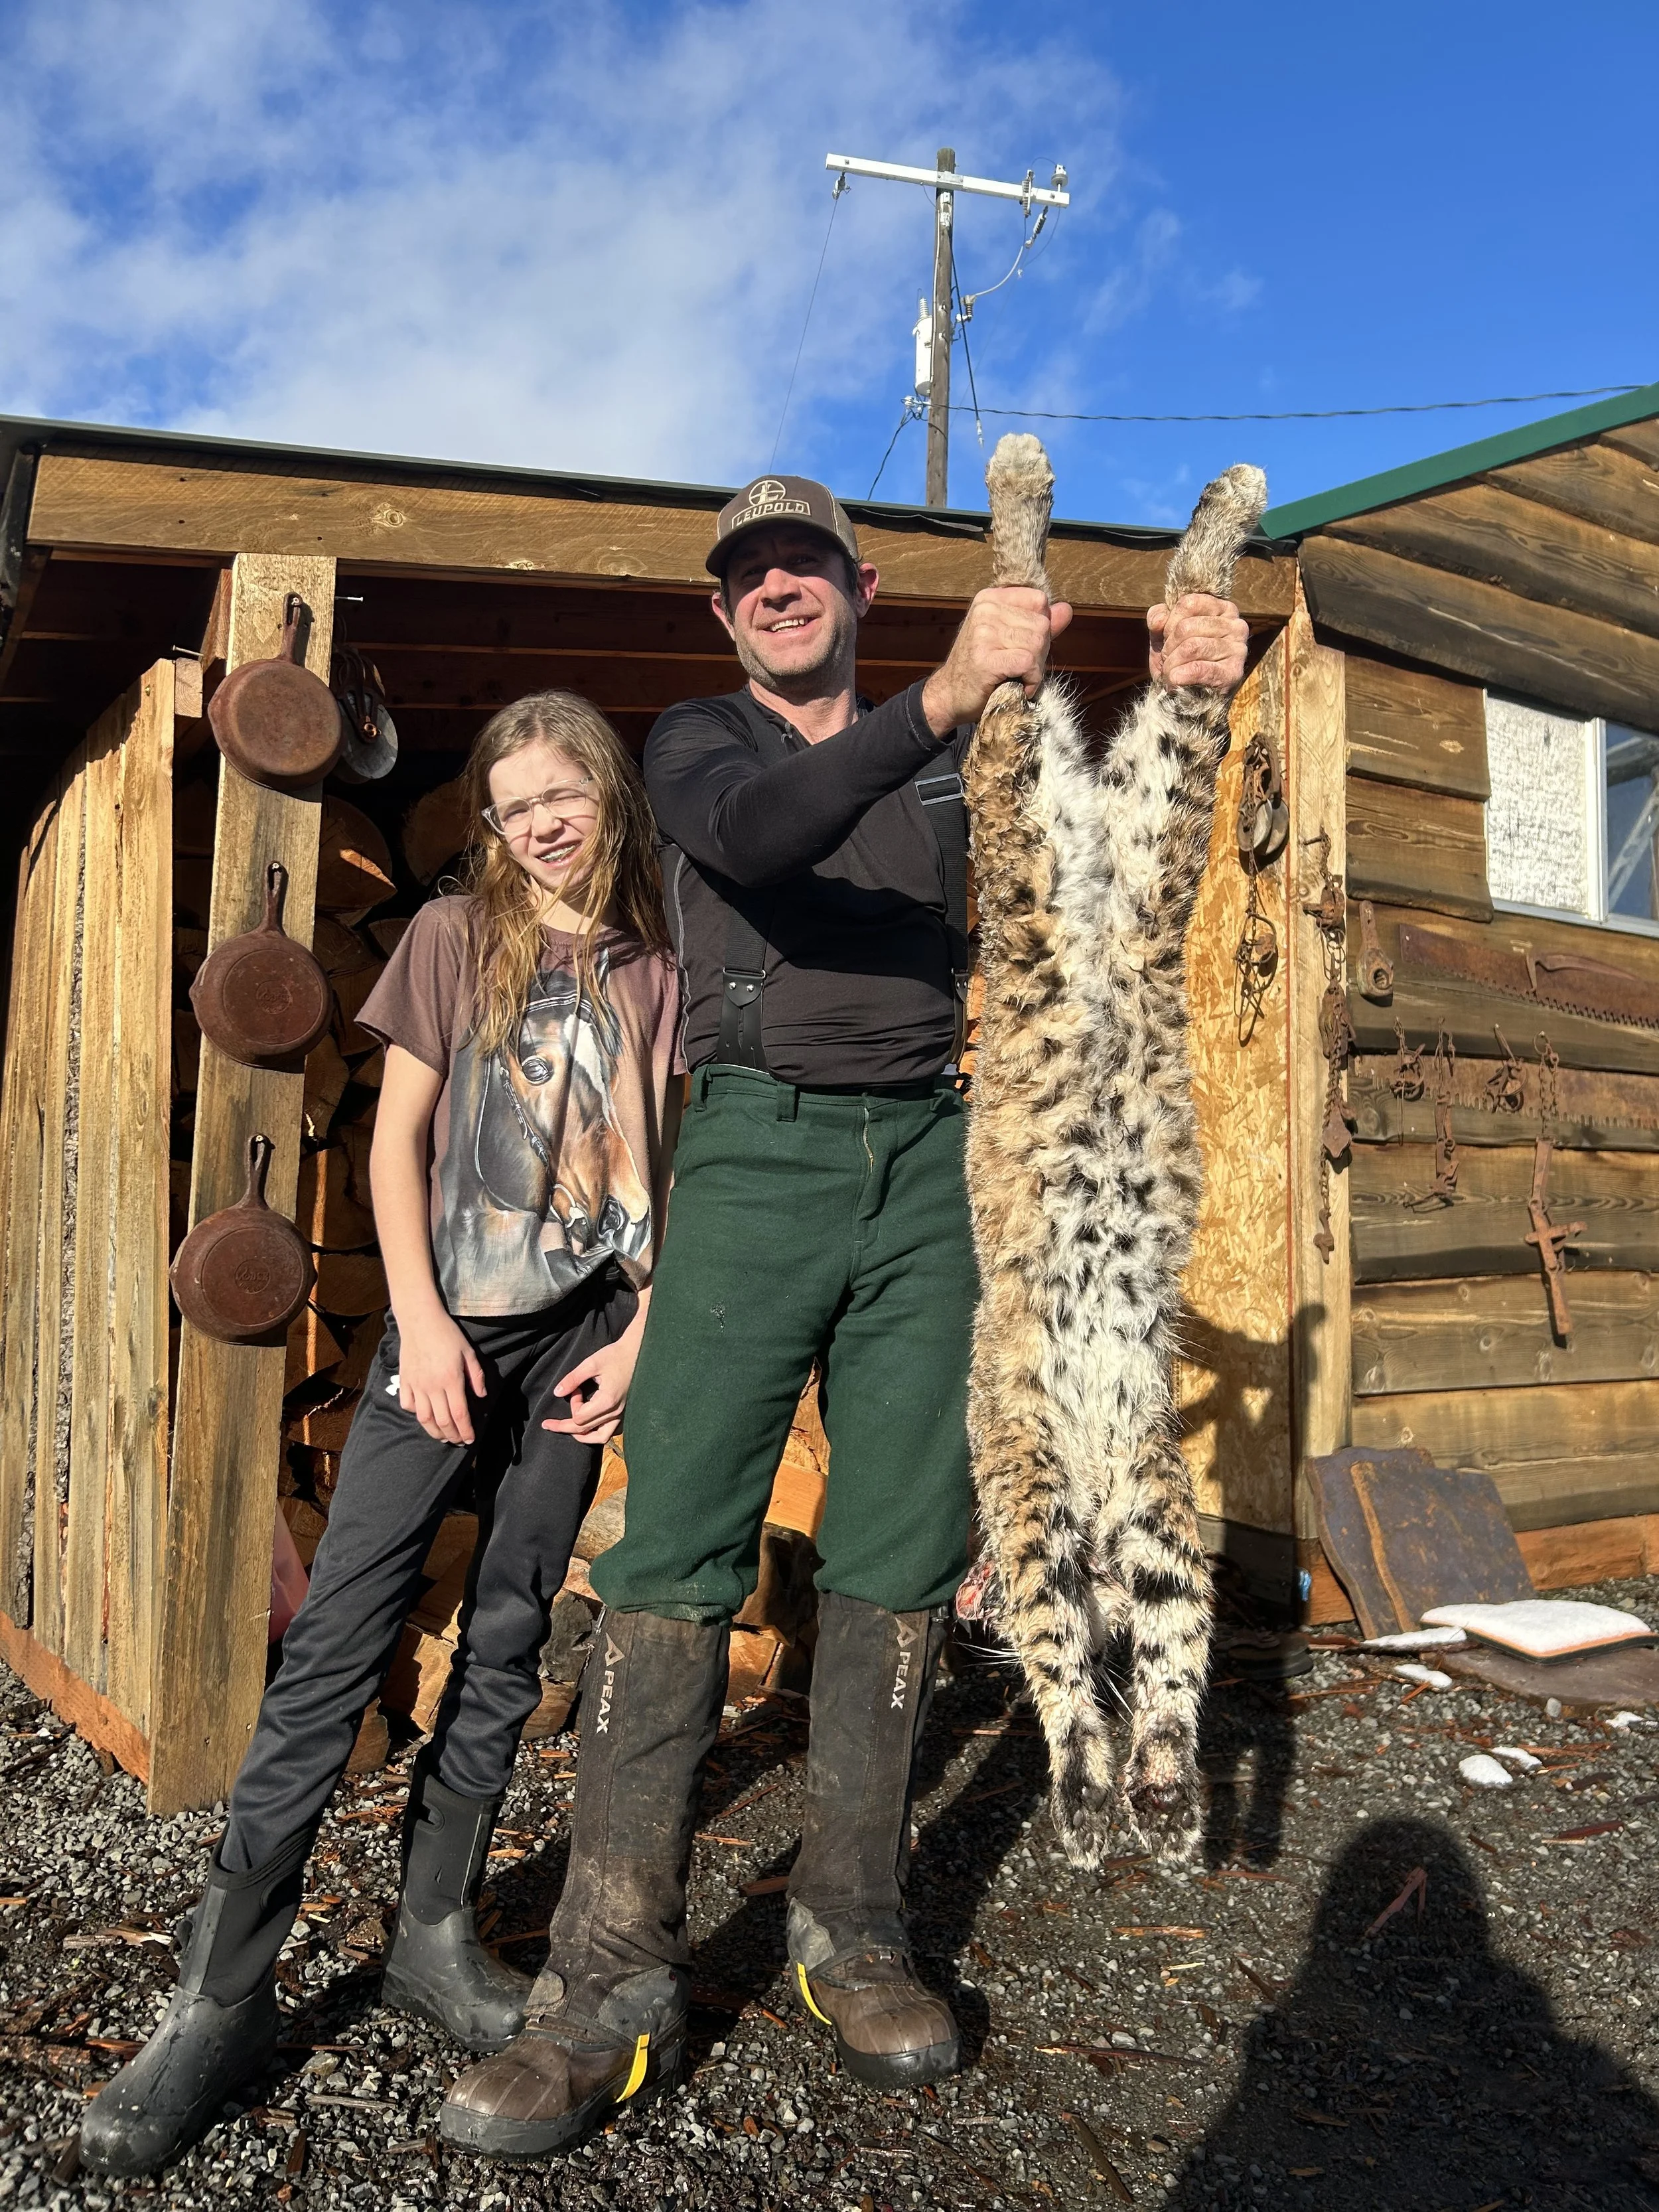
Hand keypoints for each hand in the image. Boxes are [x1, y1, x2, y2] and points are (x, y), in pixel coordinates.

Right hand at [394, 1308, 485, 1445]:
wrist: (420, 1320)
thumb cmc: (448, 1334)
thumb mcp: (469, 1352)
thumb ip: (476, 1376)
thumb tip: (482, 1396)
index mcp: (451, 1379)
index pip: (459, 1414)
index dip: (465, 1430)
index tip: (470, 1439)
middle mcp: (432, 1386)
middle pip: (442, 1421)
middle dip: (452, 1436)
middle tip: (459, 1441)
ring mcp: (416, 1385)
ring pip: (424, 1419)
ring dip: (435, 1432)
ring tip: (444, 1437)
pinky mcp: (404, 1381)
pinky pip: (409, 1405)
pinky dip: (417, 1415)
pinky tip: (426, 1416)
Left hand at [543, 1332, 641, 1447]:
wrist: (639, 1352)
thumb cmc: (616, 1355)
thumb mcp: (591, 1363)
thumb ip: (573, 1379)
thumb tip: (556, 1393)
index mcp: (608, 1401)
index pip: (580, 1418)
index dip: (572, 1405)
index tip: (576, 1389)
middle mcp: (616, 1412)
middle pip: (585, 1431)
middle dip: (565, 1425)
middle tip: (548, 1423)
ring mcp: (622, 1414)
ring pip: (600, 1437)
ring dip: (582, 1435)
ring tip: (568, 1430)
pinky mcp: (625, 1413)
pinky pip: (611, 1431)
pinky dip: (597, 1432)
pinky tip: (589, 1425)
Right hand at [921, 585, 1073, 733]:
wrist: (949, 696)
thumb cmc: (981, 668)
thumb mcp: (1008, 639)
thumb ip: (1037, 624)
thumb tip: (1066, 609)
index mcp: (990, 598)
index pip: (1039, 600)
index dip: (1041, 627)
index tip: (1023, 647)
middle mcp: (986, 610)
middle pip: (1042, 624)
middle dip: (1039, 652)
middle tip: (1020, 668)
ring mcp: (984, 633)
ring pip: (1037, 644)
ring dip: (1034, 669)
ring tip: (1016, 677)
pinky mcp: (986, 658)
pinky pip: (1028, 663)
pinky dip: (1030, 681)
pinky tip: (1018, 687)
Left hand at [1147, 593, 1248, 694]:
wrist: (1192, 699)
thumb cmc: (1180, 661)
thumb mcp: (1164, 635)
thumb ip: (1158, 618)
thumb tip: (1159, 620)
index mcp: (1222, 608)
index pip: (1188, 603)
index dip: (1169, 623)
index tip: (1168, 639)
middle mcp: (1236, 625)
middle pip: (1186, 627)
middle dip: (1168, 647)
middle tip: (1168, 661)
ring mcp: (1238, 649)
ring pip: (1191, 647)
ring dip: (1171, 664)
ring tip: (1171, 673)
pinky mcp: (1234, 673)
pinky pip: (1199, 669)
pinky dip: (1179, 676)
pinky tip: (1175, 681)